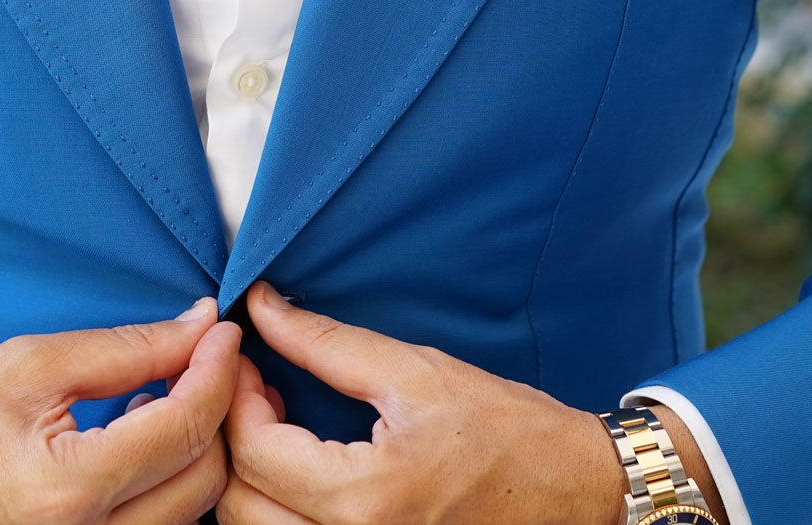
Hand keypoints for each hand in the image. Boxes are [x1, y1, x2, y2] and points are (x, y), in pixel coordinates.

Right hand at [0, 297, 239, 524]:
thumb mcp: (28, 366)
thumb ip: (125, 349)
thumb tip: (199, 327)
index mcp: (66, 490)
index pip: (184, 426)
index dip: (217, 369)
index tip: (223, 331)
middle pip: (203, 479)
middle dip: (216, 412)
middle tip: (205, 360)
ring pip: (187, 514)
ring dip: (192, 451)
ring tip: (161, 399)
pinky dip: (163, 488)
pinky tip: (136, 447)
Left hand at [215, 283, 628, 524]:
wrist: (576, 491)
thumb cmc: (508, 430)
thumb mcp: (416, 372)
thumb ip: (326, 343)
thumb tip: (261, 307)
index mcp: (364, 497)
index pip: (254, 449)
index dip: (237, 395)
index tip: (251, 361)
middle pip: (239, 504)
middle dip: (234, 440)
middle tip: (260, 392)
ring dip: (251, 480)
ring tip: (281, 429)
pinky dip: (280, 510)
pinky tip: (302, 471)